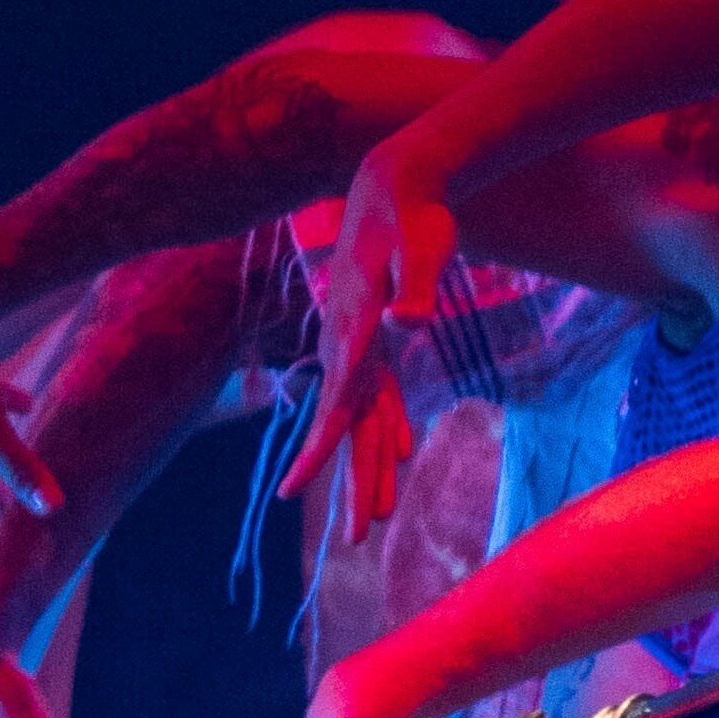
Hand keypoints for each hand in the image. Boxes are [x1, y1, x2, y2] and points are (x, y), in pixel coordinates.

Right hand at [279, 150, 450, 515]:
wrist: (396, 179)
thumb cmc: (413, 209)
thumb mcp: (422, 244)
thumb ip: (415, 286)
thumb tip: (408, 322)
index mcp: (356, 331)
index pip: (336, 403)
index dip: (319, 450)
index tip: (295, 493)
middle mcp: (351, 342)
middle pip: (350, 425)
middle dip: (352, 481)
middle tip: (358, 538)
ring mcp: (362, 341)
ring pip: (365, 416)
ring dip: (371, 465)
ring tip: (376, 517)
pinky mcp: (378, 334)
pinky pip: (381, 392)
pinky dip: (390, 425)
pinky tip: (404, 452)